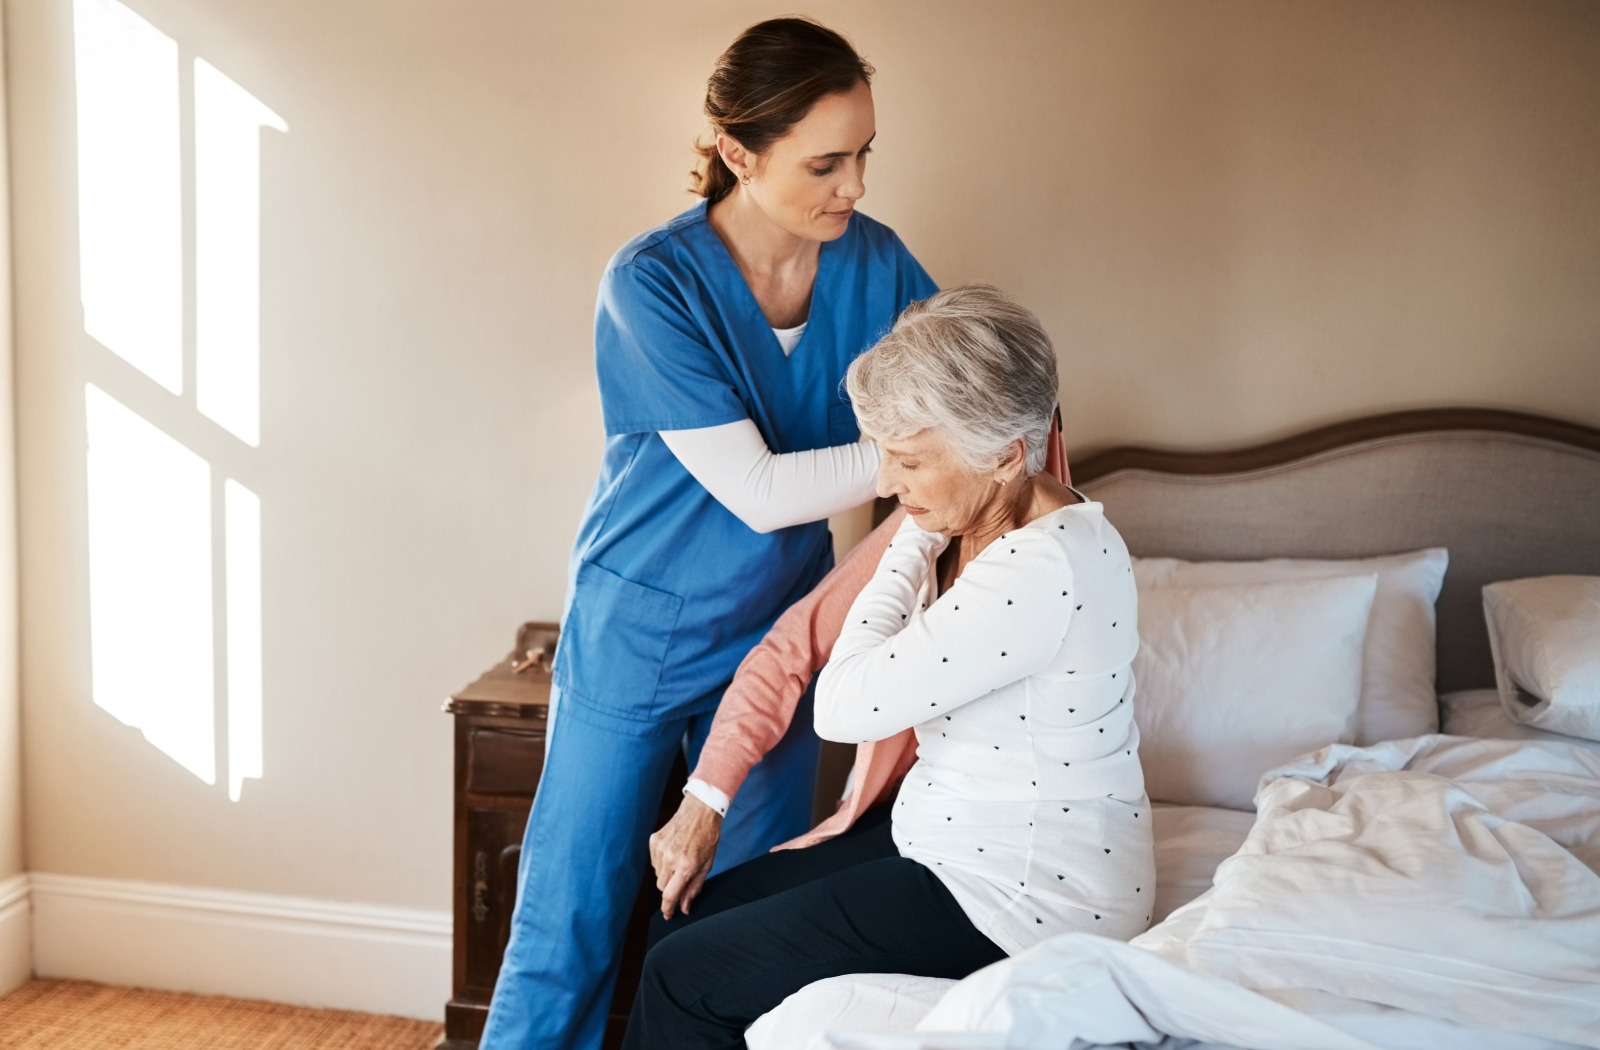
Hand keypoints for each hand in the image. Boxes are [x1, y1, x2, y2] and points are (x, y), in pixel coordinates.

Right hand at [650, 793, 722, 919]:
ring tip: (680, 859)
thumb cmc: (707, 839)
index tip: (668, 915)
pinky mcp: (654, 841)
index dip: (667, 909)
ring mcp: (660, 848)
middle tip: (682, 878)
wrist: (700, 811)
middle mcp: (670, 858)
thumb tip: (684, 908)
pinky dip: (662, 861)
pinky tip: (673, 850)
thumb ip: (694, 888)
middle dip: (670, 888)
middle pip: (661, 887)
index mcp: (686, 866)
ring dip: (667, 873)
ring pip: (657, 874)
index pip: (669, 895)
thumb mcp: (707, 866)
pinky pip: (654, 861)